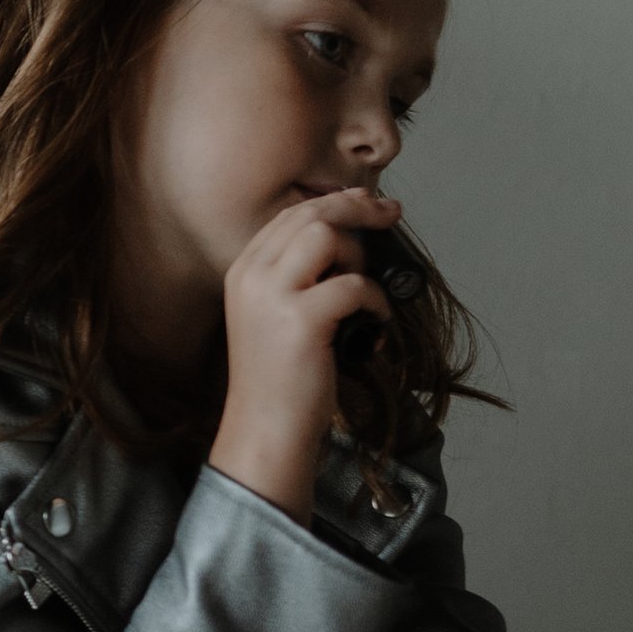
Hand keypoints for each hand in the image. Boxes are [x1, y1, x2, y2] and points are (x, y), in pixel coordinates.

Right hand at [209, 188, 399, 522]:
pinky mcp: (300, 321)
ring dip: (359, 256)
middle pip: (310, 214)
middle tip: (390, 214)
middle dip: (358, 207)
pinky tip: (373, 326)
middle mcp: (251, 277)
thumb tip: (348, 242)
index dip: (333, 202)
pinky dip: (375, 302)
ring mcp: (272, 297)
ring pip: (328, 236)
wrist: (265, 429)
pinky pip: (355, 285)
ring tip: (362, 293)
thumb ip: (296, 277)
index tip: (366, 203)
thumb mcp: (273, 316)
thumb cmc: (279, 379)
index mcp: (242, 272)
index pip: (289, 215)